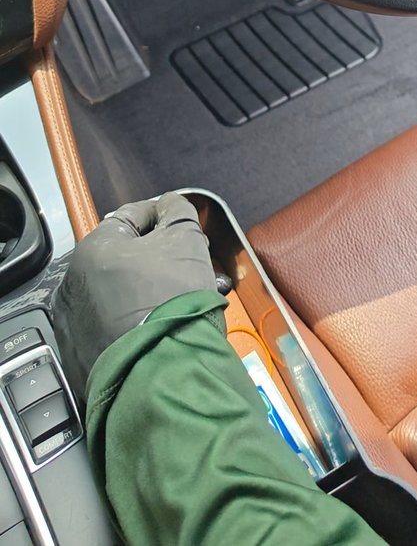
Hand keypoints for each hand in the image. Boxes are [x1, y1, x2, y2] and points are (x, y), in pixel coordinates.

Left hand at [52, 193, 215, 401]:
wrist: (165, 369)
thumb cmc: (172, 297)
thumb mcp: (186, 238)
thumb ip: (177, 210)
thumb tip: (170, 205)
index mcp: (93, 249)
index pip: (130, 217)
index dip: (160, 215)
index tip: (177, 223)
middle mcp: (74, 284)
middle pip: (121, 258)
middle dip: (154, 257)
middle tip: (183, 263)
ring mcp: (74, 324)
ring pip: (116, 294)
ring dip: (143, 289)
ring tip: (175, 296)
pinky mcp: (81, 357)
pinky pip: (111, 327)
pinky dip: (132, 321)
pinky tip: (158, 322)